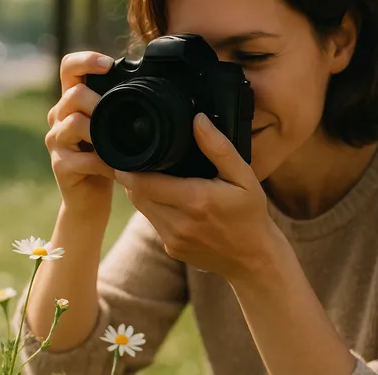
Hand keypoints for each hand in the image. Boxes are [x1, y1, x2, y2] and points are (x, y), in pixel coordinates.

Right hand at [45, 51, 114, 217]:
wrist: (90, 198)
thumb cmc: (105, 158)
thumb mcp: (112, 128)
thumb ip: (117, 107)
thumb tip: (148, 86)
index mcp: (71, 101)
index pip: (69, 67)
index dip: (86, 60)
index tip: (108, 64)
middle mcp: (58, 116)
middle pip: (74, 94)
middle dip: (100, 103)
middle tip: (118, 118)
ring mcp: (56, 141)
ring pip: (74, 121)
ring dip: (101, 133)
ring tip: (117, 144)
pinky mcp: (60, 165)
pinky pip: (83, 157)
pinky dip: (104, 162)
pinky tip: (116, 167)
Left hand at [114, 113, 281, 281]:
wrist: (254, 258)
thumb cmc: (250, 214)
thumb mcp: (243, 176)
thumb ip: (218, 147)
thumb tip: (197, 120)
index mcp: (195, 200)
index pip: (143, 184)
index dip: (127, 170)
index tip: (123, 156)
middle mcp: (180, 223)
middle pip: (137, 195)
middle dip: (133, 178)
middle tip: (138, 162)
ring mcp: (174, 239)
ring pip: (143, 209)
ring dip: (143, 193)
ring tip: (153, 176)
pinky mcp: (172, 249)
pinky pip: (154, 223)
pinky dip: (156, 209)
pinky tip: (170, 200)